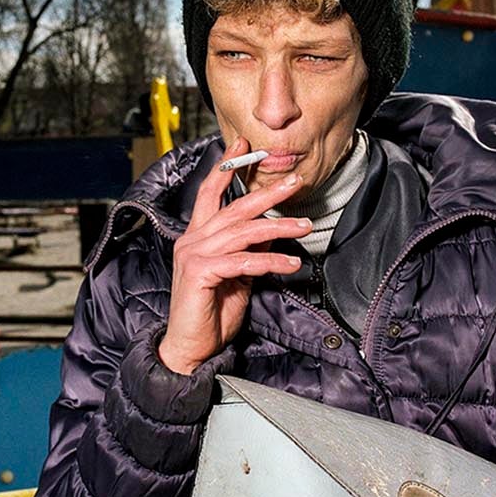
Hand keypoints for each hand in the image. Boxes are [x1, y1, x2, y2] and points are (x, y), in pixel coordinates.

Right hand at [158, 138, 311, 373]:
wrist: (190, 347)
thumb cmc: (211, 313)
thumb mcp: (236, 276)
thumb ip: (246, 252)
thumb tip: (270, 234)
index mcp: (197, 237)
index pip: (210, 194)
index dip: (226, 168)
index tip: (244, 148)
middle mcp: (192, 240)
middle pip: (233, 208)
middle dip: (267, 192)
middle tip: (295, 181)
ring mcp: (193, 255)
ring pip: (242, 232)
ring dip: (278, 227)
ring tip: (305, 226)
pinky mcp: (199, 273)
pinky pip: (242, 261)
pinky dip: (269, 261)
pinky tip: (291, 263)